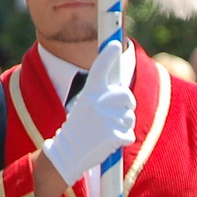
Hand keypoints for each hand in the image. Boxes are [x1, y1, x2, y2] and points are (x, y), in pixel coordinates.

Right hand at [41, 41, 135, 183]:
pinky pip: (129, 135)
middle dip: (127, 104)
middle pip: (127, 96)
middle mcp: (98, 101)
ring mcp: (106, 117)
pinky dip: (122, 140)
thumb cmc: (80, 128)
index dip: (107, 55)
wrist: (67, 152)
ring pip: (129, 117)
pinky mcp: (113, 134)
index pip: (99, 69)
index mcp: (89, 93)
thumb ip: (102, 97)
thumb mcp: (85, 106)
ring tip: (105, 132)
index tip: (113, 44)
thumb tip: (123, 94)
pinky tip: (108, 143)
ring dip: (123, 126)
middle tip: (116, 114)